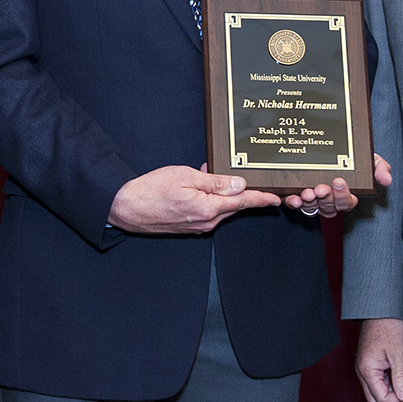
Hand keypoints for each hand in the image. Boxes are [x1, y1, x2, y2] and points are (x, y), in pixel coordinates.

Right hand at [109, 165, 279, 234]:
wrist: (126, 208)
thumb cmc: (150, 190)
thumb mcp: (185, 176)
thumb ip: (215, 182)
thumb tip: (240, 184)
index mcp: (208, 208)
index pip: (242, 203)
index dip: (261, 199)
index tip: (277, 198)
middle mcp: (206, 222)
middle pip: (233, 206)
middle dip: (239, 191)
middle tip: (241, 174)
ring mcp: (197, 227)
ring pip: (220, 209)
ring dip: (221, 194)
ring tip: (209, 175)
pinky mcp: (189, 227)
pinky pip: (208, 212)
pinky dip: (209, 200)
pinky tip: (200, 187)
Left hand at [283, 154, 391, 217]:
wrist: (326, 144)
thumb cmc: (351, 156)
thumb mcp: (368, 158)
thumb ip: (379, 167)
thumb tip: (387, 179)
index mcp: (346, 194)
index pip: (348, 202)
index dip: (344, 196)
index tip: (340, 182)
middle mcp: (330, 199)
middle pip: (329, 206)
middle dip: (326, 198)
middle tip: (321, 188)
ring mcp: (314, 199)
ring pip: (312, 207)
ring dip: (309, 202)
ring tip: (307, 192)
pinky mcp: (298, 196)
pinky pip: (295, 204)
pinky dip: (294, 203)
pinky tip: (293, 197)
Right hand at [355, 317, 402, 401]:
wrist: (381, 310)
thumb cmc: (389, 327)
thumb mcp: (399, 352)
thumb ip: (400, 376)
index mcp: (367, 370)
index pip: (380, 399)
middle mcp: (363, 372)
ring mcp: (366, 369)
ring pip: (377, 395)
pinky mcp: (372, 366)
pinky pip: (379, 385)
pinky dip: (392, 392)